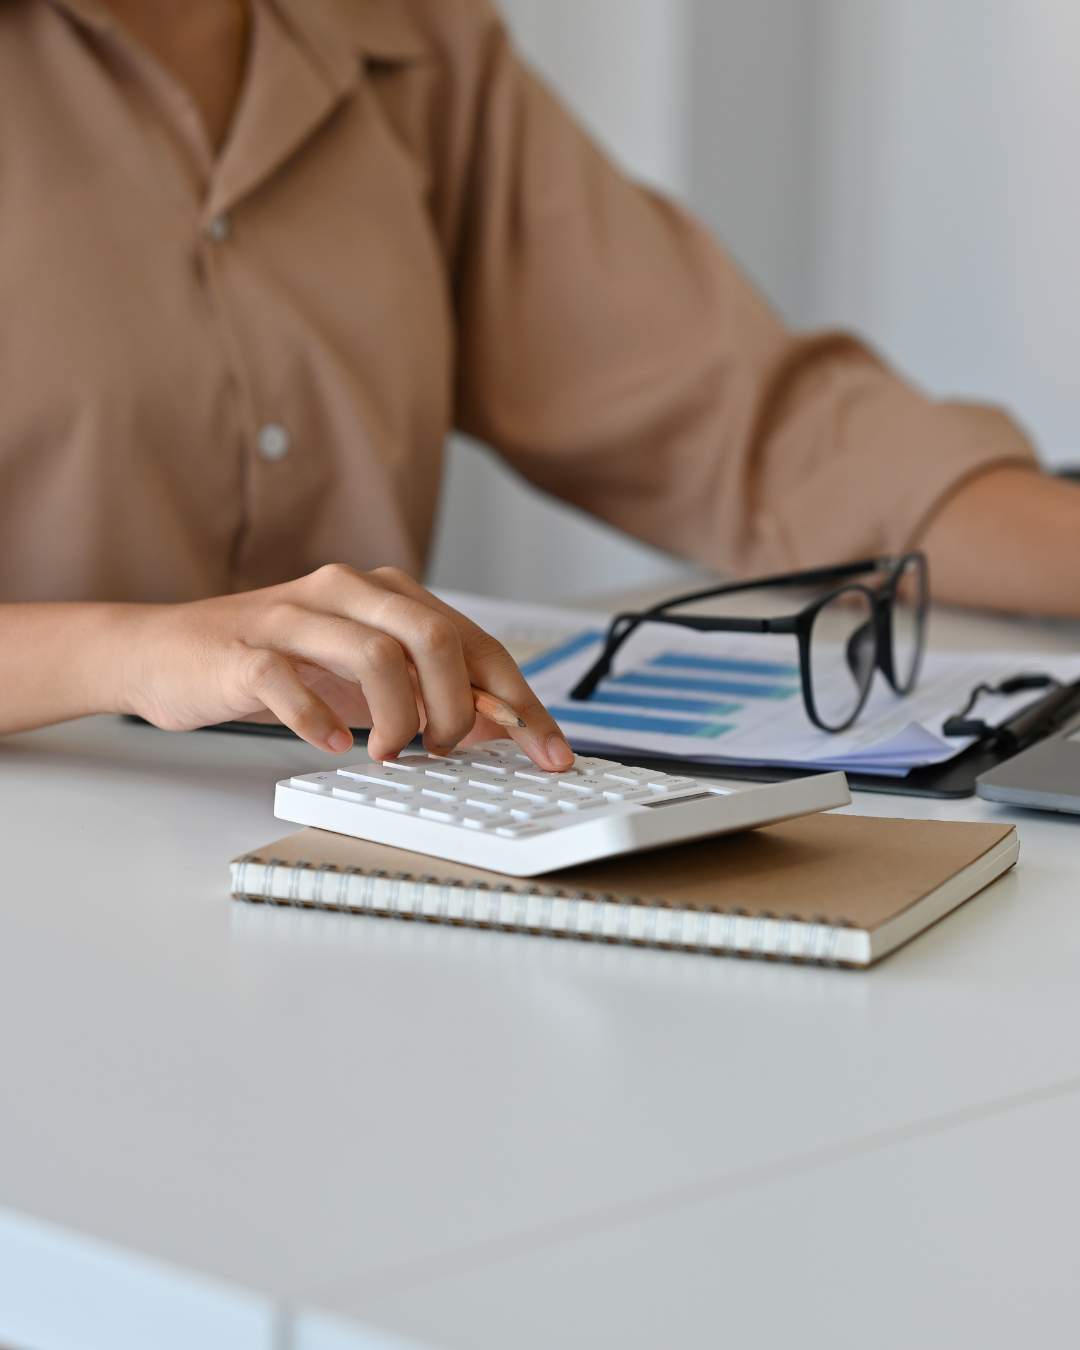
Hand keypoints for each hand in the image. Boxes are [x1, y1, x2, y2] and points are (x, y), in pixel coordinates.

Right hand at [119, 565, 575, 767]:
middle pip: (434, 635)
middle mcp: (345, 592)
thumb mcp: (364, 678)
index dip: (519, 700)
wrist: (166, 652)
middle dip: (457, 706)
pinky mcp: (244, 650)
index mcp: (384, 593)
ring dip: (399, 716)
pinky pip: (292, 681)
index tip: (551, 751)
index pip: (474, 641)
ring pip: (376, 653)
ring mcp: (292, 617)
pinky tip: (331, 744)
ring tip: (390, 752)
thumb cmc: (274, 663)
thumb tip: (494, 725)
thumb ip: (427, 692)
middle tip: (444, 748)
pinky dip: (321, 720)